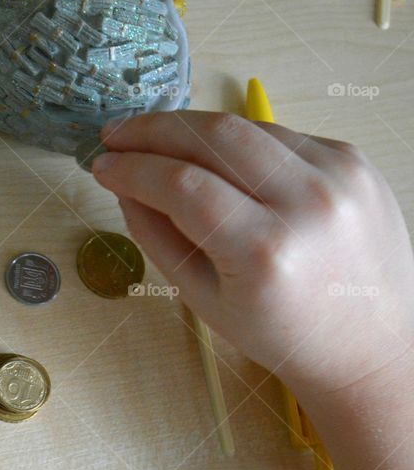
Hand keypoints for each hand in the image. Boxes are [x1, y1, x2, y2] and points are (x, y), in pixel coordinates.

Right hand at [88, 110, 413, 394]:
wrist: (368, 343)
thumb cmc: (279, 333)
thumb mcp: (203, 299)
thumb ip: (157, 237)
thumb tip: (122, 185)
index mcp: (265, 252)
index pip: (182, 185)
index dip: (132, 168)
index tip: (101, 165)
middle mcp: (309, 203)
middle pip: (215, 136)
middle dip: (154, 128)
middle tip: (116, 134)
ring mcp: (339, 175)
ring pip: (246, 127)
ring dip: (191, 129)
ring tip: (154, 141)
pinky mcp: (354, 160)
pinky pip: (279, 136)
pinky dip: (236, 142)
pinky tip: (213, 157)